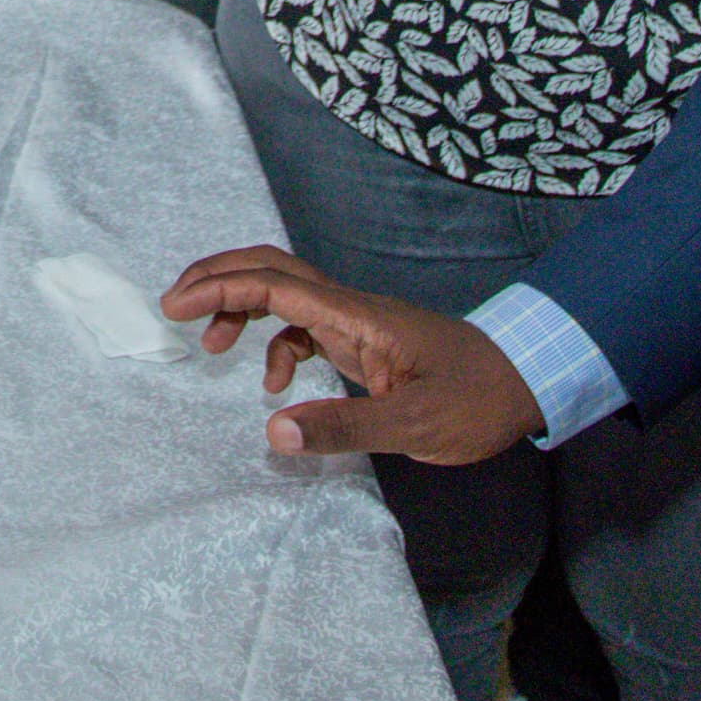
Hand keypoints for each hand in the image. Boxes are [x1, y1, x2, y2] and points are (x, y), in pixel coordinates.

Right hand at [163, 247, 548, 464]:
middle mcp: (352, 309)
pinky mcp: (365, 343)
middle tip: (174, 304)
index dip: (221, 287)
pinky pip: (305, 326)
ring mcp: (358, 323)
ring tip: (212, 345)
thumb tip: (274, 431)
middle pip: (273, 269)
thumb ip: (344, 426)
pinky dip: (275, 344)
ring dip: (242, 308)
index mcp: (357, 317)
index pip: (275, 285)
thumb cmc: (478, 399)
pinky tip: (274, 383)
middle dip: (219, 278)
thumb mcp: (414, 424)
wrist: (526, 383)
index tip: (177, 306)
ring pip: (285, 294)